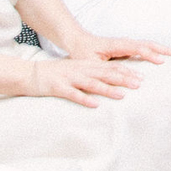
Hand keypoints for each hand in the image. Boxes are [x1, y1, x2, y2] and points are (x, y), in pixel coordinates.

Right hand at [26, 55, 142, 105]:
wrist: (29, 73)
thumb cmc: (55, 74)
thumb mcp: (76, 69)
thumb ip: (92, 73)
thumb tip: (111, 79)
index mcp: (85, 65)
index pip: (110, 67)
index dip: (126, 71)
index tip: (141, 76)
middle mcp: (80, 70)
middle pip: (105, 74)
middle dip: (123, 79)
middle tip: (140, 84)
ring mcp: (69, 78)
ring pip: (92, 84)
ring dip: (108, 90)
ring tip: (122, 95)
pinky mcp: (58, 88)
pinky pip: (73, 94)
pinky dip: (85, 99)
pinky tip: (95, 105)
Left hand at [67, 32, 170, 64]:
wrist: (77, 41)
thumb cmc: (82, 52)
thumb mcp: (90, 63)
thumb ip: (104, 69)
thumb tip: (120, 77)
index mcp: (116, 45)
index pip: (136, 48)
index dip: (149, 54)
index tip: (161, 60)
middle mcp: (123, 42)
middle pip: (147, 43)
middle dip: (163, 49)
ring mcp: (126, 44)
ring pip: (148, 44)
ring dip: (162, 49)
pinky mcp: (127, 48)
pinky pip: (144, 47)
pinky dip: (156, 50)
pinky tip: (162, 56)